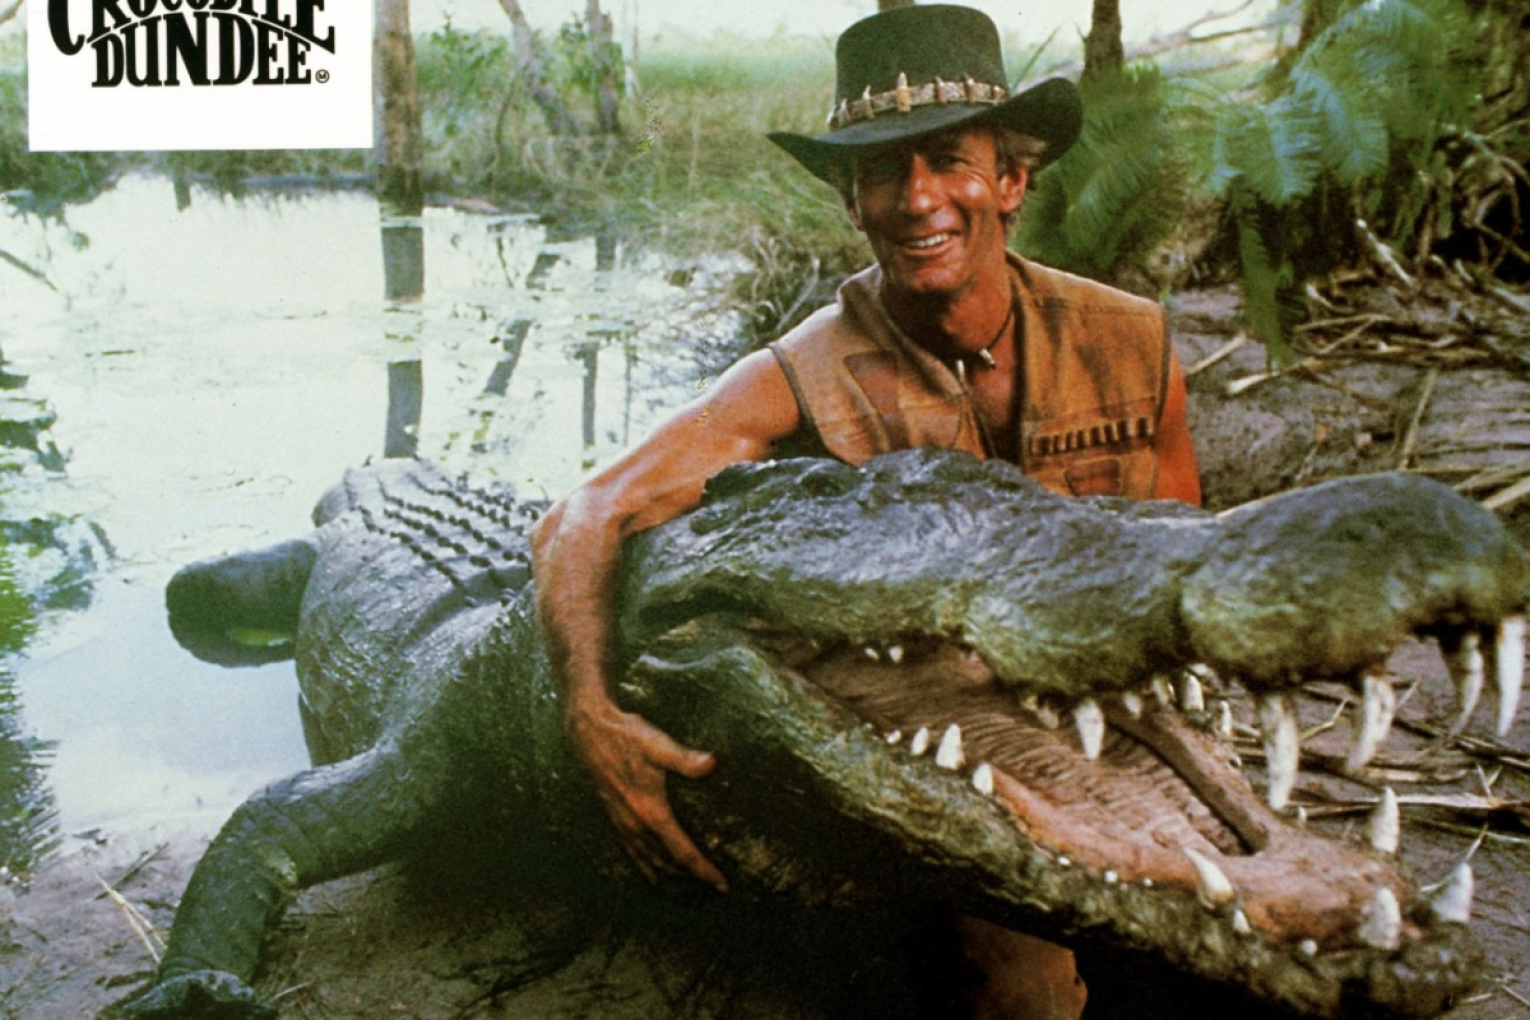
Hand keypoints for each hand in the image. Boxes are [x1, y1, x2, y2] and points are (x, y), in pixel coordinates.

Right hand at [568, 698, 728, 891]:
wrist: (591, 733)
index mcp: (651, 812)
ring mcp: (623, 823)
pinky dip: (645, 866)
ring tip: (688, 884)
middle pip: (667, 864)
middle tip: (712, 886)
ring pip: (648, 861)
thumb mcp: (658, 745)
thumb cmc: (626, 738)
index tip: (721, 884)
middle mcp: (636, 825)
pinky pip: (631, 852)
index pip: (682, 853)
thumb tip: (712, 764)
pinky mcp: (614, 817)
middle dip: (691, 878)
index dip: (703, 871)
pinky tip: (651, 872)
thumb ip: (685, 759)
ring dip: (669, 875)